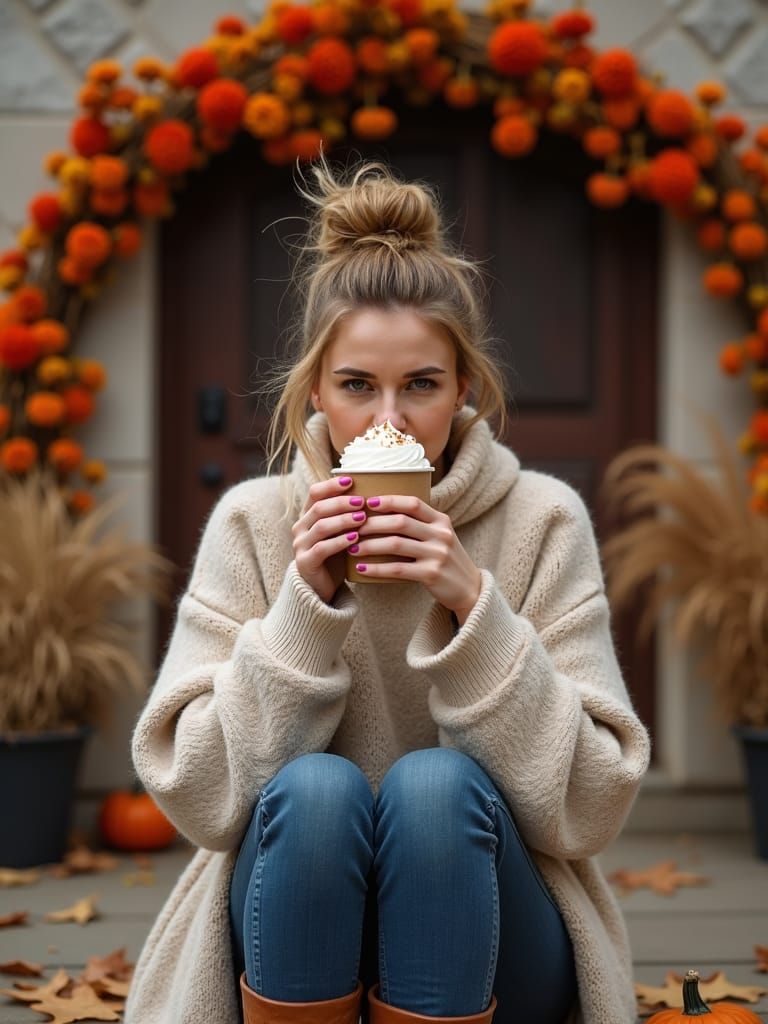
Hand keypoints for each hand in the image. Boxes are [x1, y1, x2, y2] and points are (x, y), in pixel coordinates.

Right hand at [292, 475, 366, 603]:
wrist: (321, 588)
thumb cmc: (336, 556)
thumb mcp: (341, 532)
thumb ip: (348, 515)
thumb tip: (375, 494)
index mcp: (308, 516)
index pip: (315, 492)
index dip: (331, 485)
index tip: (351, 480)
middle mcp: (300, 527)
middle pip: (319, 507)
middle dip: (342, 502)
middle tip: (362, 502)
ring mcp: (300, 545)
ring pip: (321, 526)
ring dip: (343, 520)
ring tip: (362, 518)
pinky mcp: (305, 562)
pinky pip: (322, 548)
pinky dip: (339, 541)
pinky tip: (355, 538)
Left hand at [352, 495, 481, 622]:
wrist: (469, 589)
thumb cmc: (446, 560)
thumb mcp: (440, 537)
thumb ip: (420, 525)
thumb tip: (384, 513)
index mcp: (441, 520)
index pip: (412, 503)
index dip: (388, 500)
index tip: (367, 502)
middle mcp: (441, 534)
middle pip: (400, 522)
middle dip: (372, 523)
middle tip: (352, 526)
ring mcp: (437, 554)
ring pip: (395, 544)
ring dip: (369, 545)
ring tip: (352, 547)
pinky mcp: (431, 574)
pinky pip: (397, 568)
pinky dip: (376, 568)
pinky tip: (361, 569)